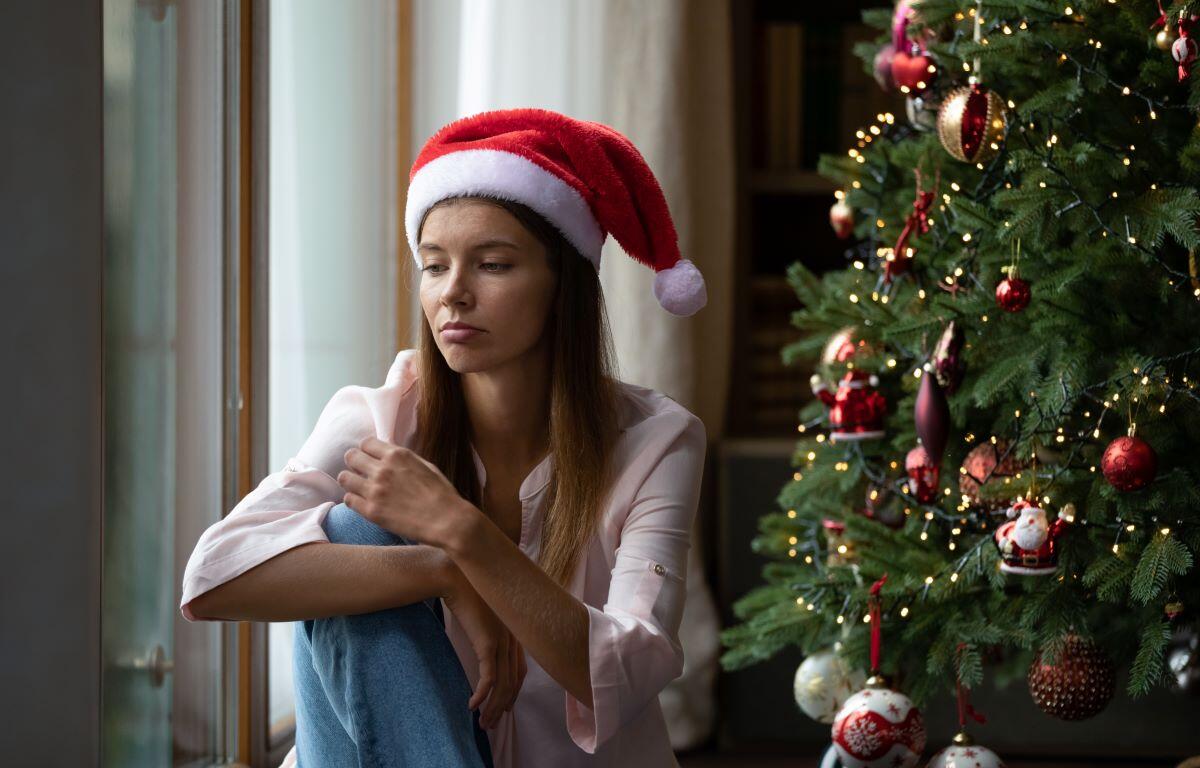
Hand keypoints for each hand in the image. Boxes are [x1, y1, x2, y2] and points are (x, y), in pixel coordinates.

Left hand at [337, 437, 472, 546]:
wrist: (447, 520)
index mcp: (397, 455)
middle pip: (351, 456)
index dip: (366, 450)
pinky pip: (348, 500)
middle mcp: (382, 469)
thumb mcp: (424, 465)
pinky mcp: (371, 511)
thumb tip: (387, 455)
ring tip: (359, 487)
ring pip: (344, 478)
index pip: (366, 443)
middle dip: (355, 463)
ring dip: (351, 481)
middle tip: (360, 472)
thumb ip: (403, 459)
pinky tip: (362, 502)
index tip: (369, 458)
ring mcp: (375, 490)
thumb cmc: (441, 493)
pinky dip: (353, 499)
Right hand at [444, 565, 526, 728]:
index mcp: (514, 632)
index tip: (505, 707)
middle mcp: (513, 639)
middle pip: (514, 682)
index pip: (520, 670)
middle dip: (503, 705)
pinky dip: (482, 695)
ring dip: (492, 707)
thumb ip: (487, 627)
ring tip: (483, 723)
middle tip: (493, 723)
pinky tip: (472, 706)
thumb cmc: (467, 590)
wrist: (456, 576)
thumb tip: (481, 637)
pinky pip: (489, 678)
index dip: (513, 691)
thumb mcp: (483, 612)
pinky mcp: (488, 644)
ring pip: (503, 685)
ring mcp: (503, 642)